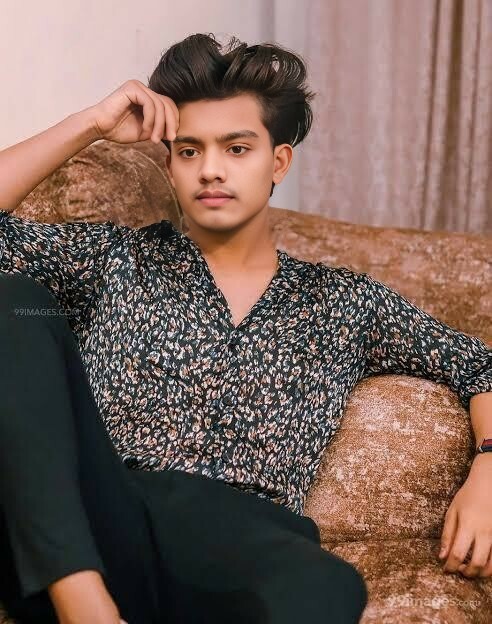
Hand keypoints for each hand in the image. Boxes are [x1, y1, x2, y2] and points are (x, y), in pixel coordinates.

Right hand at [88, 79, 178, 144]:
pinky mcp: (132, 87)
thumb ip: (159, 128)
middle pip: (168, 104)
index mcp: (148, 98)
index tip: (172, 138)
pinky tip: (145, 129)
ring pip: (160, 105)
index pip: (169, 106)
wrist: (99, 128)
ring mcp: (138, 87)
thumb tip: (175, 131)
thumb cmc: (118, 129)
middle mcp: (144, 89)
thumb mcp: (146, 131)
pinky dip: (151, 119)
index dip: (174, 121)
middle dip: (171, 123)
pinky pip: (150, 103)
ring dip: (160, 124)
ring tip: (154, 138)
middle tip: (169, 139)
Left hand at [439, 461, 491, 577]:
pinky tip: (482, 563)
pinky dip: (491, 567)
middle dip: (466, 573)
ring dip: (480, 573)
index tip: (446, 569)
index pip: (457, 553)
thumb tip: (442, 557)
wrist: (489, 485)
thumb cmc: (467, 497)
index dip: (451, 566)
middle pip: (477, 563)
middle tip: (459, 571)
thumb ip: (447, 535)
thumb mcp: (452, 512)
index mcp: (468, 524)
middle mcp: (484, 532)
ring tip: (470, 569)